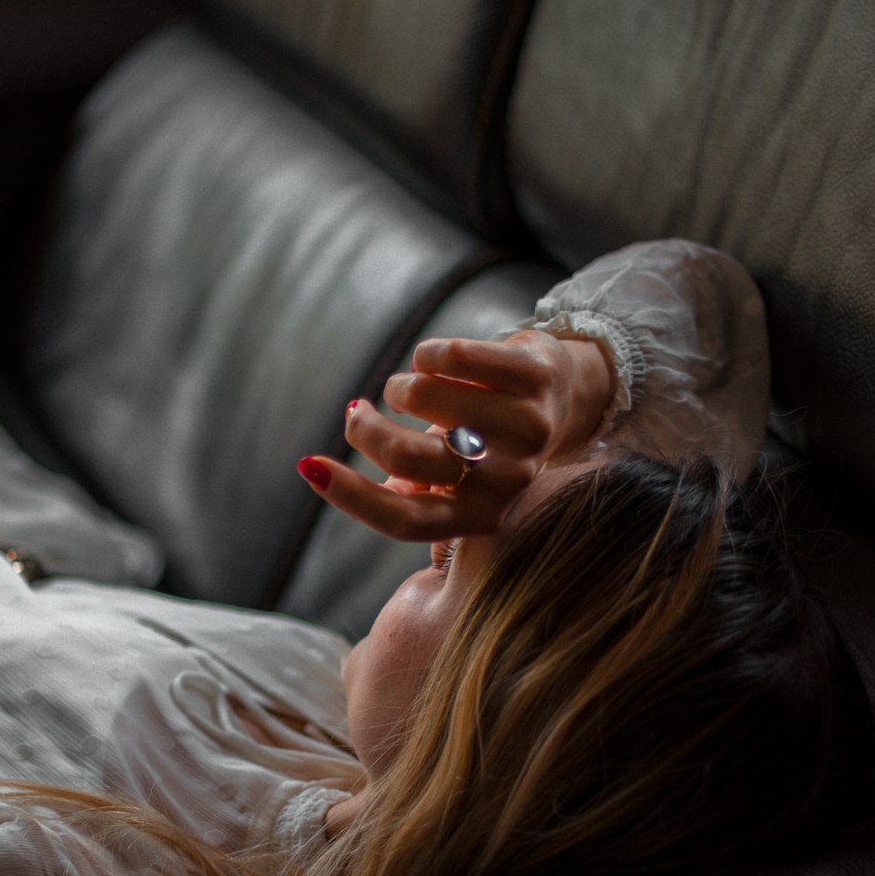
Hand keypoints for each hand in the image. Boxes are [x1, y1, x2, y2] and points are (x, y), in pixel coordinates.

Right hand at [297, 330, 612, 541]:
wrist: (564, 396)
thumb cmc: (489, 443)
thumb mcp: (456, 484)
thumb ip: (409, 496)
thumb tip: (332, 480)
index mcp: (481, 516)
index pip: (404, 521)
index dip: (351, 496)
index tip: (311, 466)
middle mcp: (509, 481)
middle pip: (408, 459)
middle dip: (366, 430)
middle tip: (357, 411)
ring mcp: (529, 429)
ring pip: (428, 402)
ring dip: (402, 388)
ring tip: (406, 386)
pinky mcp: (538, 378)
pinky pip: (459, 358)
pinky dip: (430, 354)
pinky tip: (428, 357)